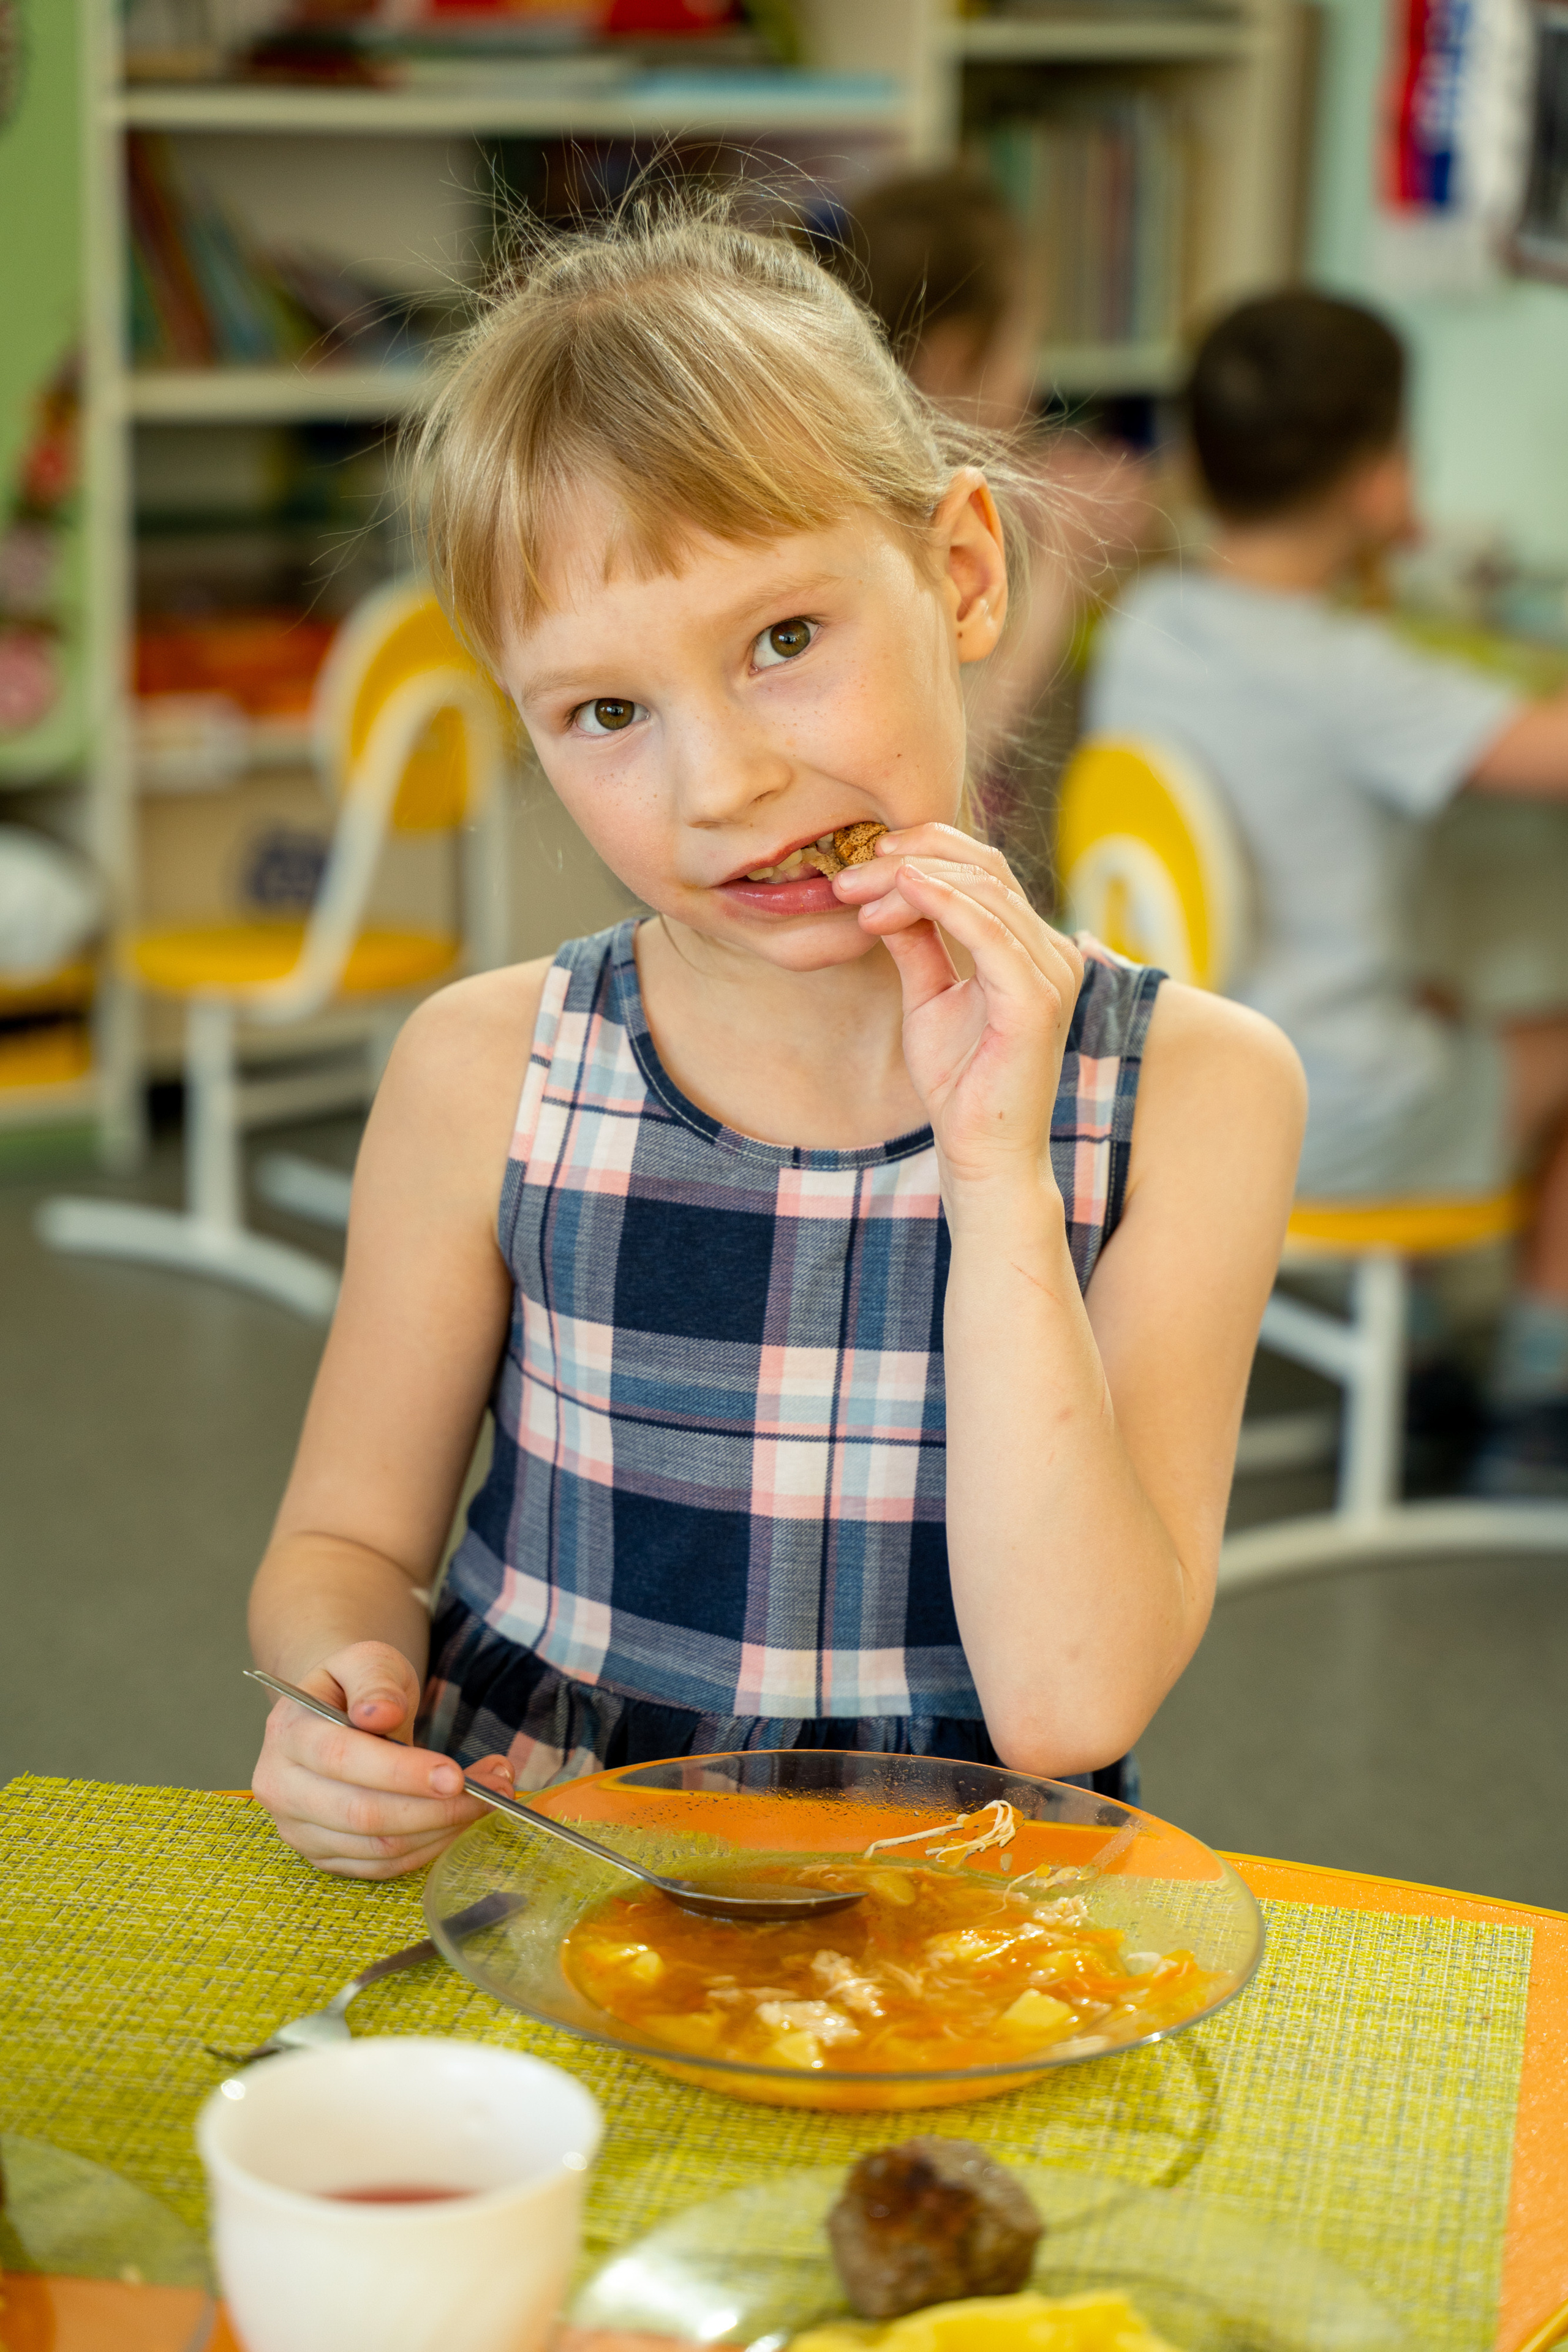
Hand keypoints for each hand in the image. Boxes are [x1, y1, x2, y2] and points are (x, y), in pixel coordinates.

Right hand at [250, 1640, 514, 1879]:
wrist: (335, 1715)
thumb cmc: (355, 1686)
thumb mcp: (367, 1660)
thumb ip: (375, 1681)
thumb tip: (378, 1712)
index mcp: (287, 1732)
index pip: (341, 1759)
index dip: (401, 1772)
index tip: (455, 1774)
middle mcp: (281, 1788)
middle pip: (362, 1814)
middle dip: (436, 1807)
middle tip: (494, 1787)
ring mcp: (299, 1829)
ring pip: (378, 1847)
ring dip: (444, 1828)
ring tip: (491, 1796)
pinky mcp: (325, 1857)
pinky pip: (384, 1866)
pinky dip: (431, 1847)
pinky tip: (462, 1819)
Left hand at [832, 824, 1083, 1201]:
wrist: (981, 1152)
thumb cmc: (960, 1083)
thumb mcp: (928, 996)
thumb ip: (918, 942)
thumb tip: (888, 890)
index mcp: (1030, 946)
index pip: (984, 869)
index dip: (923, 850)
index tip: (861, 862)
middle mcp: (1051, 951)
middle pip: (984, 867)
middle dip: (909, 857)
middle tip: (848, 872)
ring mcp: (1051, 973)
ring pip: (984, 889)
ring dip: (911, 879)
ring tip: (856, 890)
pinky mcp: (1038, 1000)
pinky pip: (990, 931)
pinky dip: (942, 902)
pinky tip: (899, 894)